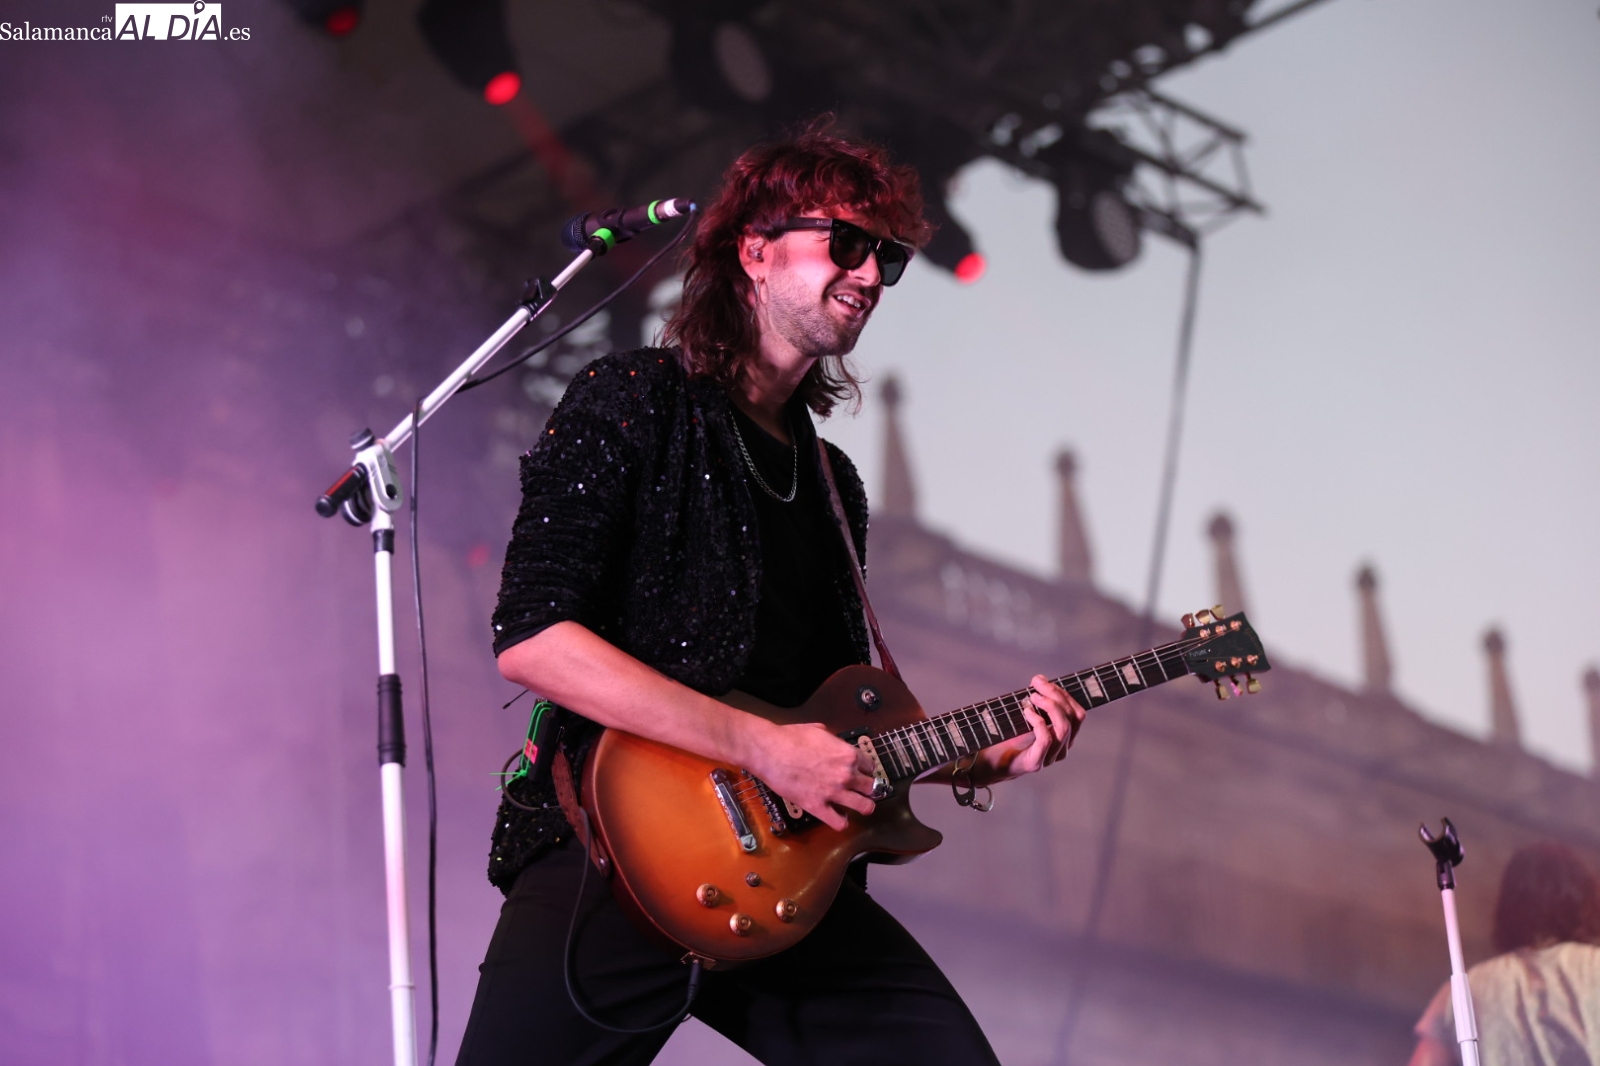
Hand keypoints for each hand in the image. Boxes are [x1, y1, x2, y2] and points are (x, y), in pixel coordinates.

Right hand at [746, 721, 876, 830]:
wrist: (770, 751)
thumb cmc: (790, 737)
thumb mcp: (818, 730)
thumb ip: (833, 739)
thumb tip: (833, 742)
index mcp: (848, 754)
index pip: (870, 766)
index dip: (865, 769)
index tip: (860, 772)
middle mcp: (846, 775)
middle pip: (871, 786)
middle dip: (868, 787)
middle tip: (861, 789)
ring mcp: (833, 792)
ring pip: (865, 807)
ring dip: (865, 806)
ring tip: (859, 806)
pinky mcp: (818, 807)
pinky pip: (839, 823)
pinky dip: (842, 821)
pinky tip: (839, 817)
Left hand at [978, 676, 1085, 783]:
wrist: (989, 762)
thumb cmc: (1008, 738)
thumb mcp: (1027, 717)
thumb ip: (1037, 703)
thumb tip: (1040, 680)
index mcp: (1064, 737)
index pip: (1077, 714)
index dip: (1064, 694)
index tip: (1044, 682)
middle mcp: (1062, 748)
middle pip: (1073, 718)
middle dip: (1056, 695)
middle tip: (1037, 684)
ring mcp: (1050, 757)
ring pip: (1064, 728)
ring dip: (1050, 706)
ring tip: (1032, 696)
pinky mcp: (1035, 763)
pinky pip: (1046, 739)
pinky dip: (1038, 721)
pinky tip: (1027, 712)